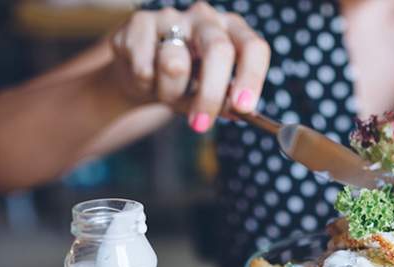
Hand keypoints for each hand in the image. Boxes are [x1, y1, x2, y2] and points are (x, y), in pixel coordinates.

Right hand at [109, 2, 270, 131]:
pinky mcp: (140, 22)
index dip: (251, 77)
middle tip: (202, 123)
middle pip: (218, 49)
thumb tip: (238, 112)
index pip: (253, 47)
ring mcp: (172, 16)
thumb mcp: (210, 96)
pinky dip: (145, 85)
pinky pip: (144, 67)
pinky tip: (146, 80)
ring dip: (170, 93)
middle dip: (211, 93)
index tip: (243, 107)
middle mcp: (205, 18)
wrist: (141, 75)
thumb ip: (226, 103)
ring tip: (166, 93)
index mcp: (232, 31)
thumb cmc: (184, 84)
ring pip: (175, 64)